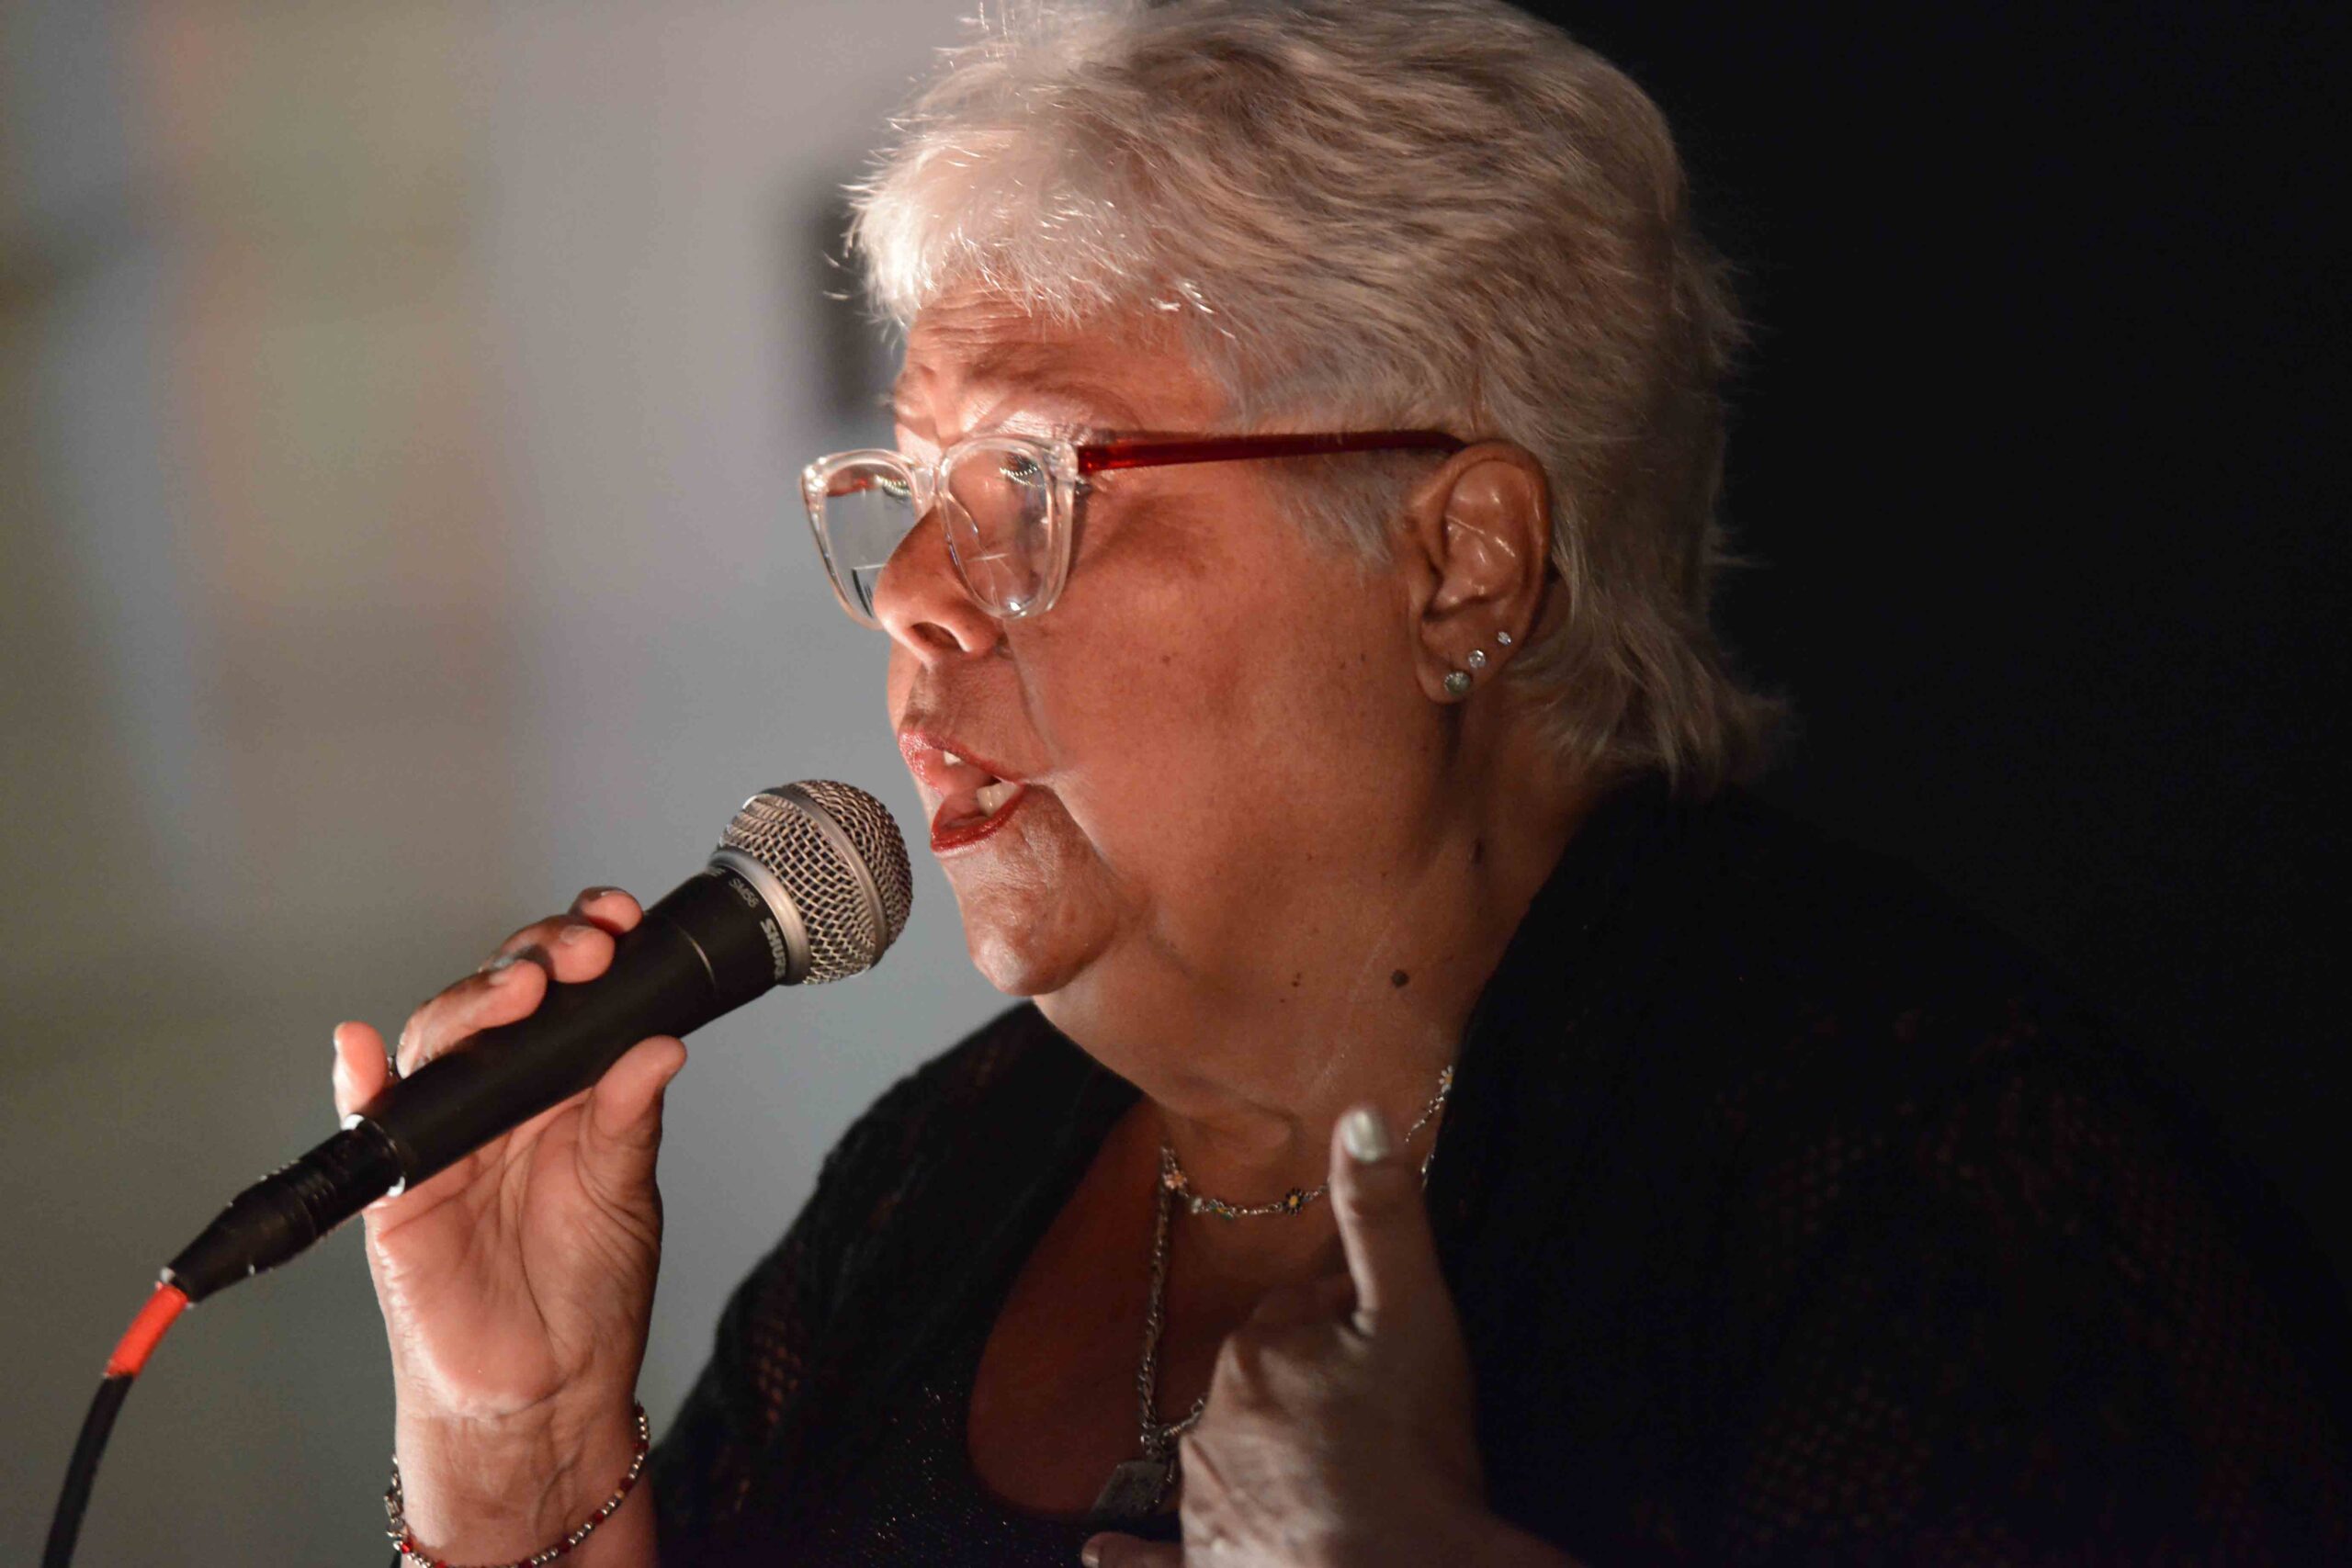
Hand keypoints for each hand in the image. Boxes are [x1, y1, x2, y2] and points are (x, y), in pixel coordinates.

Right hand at [331, 886, 682, 1559]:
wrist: (549, 1388)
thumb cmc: (588, 1288)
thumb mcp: (625, 1193)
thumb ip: (631, 1118)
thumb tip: (657, 1043)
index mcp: (562, 1083)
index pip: (563, 990)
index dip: (582, 943)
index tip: (617, 921)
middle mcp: (499, 1095)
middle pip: (497, 996)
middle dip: (536, 958)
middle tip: (582, 954)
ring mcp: (444, 1135)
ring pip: (437, 1041)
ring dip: (471, 1003)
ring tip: (516, 989)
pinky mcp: (397, 1187)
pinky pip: (367, 1121)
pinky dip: (355, 1080)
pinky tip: (357, 1048)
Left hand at [1083, 1108, 1566, 1567]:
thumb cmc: (1411, 1453)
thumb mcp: (1415, 1316)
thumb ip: (1384, 1215)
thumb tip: (1359, 1112)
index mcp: (1256, 1351)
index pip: (1299, 1313)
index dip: (1351, 1326)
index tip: (1393, 1357)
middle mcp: (1212, 1421)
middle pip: (1266, 1382)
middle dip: (1313, 1387)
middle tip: (1380, 1420)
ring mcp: (1204, 1502)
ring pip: (1228, 1453)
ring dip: (1266, 1456)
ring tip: (1340, 1480)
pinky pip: (1153, 1561)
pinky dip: (1129, 1558)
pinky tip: (1098, 1553)